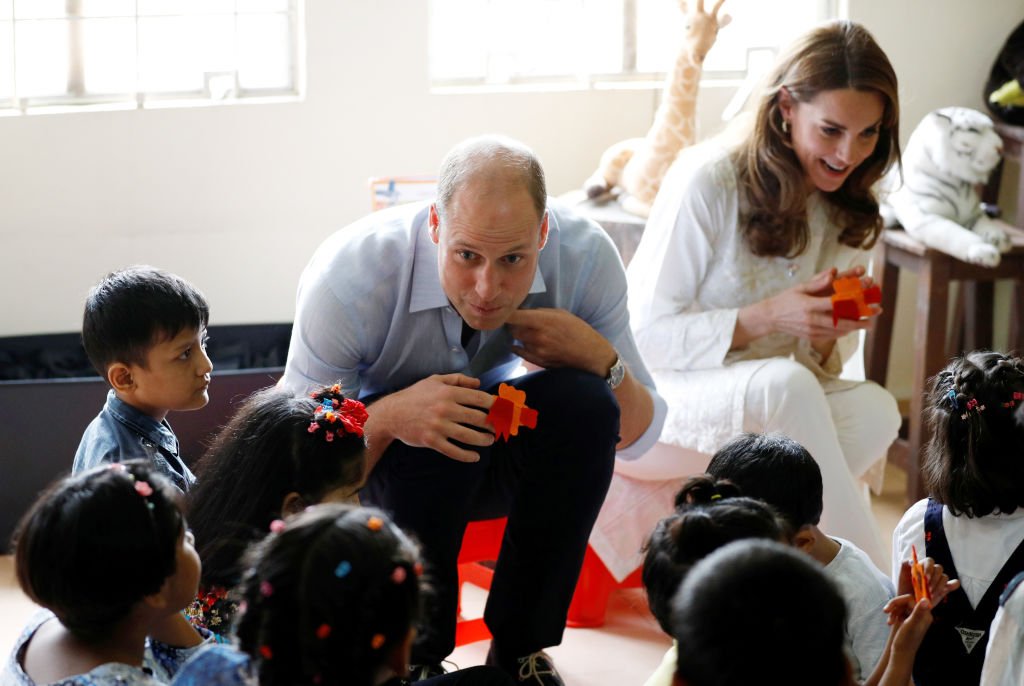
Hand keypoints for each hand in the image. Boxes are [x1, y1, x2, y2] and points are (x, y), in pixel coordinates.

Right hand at [373, 374, 494, 462]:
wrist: (392, 414)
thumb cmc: (415, 395)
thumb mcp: (435, 380)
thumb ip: (458, 380)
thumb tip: (479, 383)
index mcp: (448, 392)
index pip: (479, 398)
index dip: (495, 405)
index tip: (503, 410)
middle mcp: (445, 408)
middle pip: (478, 418)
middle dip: (493, 424)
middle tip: (498, 427)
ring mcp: (438, 426)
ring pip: (469, 436)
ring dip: (484, 440)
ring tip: (490, 440)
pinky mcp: (432, 441)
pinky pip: (453, 451)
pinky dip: (467, 456)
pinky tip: (475, 456)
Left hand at [506, 308, 615, 377]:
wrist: (591, 354)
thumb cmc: (579, 330)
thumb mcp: (561, 314)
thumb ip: (541, 313)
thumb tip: (524, 312)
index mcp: (544, 321)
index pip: (515, 316)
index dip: (504, 313)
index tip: (499, 309)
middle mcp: (538, 336)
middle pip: (513, 328)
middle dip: (512, 323)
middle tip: (516, 320)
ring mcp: (537, 350)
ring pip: (518, 340)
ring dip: (519, 335)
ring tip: (528, 331)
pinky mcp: (538, 361)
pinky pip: (520, 352)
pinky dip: (518, 346)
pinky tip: (521, 343)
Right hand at [762, 267, 875, 342]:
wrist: (770, 317)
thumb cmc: (786, 299)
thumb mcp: (800, 287)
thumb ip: (818, 281)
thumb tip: (833, 272)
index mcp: (809, 305)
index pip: (835, 305)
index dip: (851, 305)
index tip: (864, 303)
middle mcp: (811, 320)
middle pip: (839, 322)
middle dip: (858, 322)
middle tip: (872, 321)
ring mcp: (811, 330)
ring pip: (837, 331)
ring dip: (853, 329)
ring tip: (866, 325)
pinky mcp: (810, 336)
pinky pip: (830, 336)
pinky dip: (842, 333)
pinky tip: (850, 329)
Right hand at [881, 594, 932, 676]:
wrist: (901, 654)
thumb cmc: (906, 641)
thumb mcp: (911, 625)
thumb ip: (918, 612)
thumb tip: (926, 600)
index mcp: (924, 615)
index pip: (911, 599)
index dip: (900, 600)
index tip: (890, 606)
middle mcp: (921, 615)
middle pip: (905, 601)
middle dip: (894, 605)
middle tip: (885, 611)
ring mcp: (914, 618)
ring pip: (901, 606)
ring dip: (892, 611)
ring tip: (888, 621)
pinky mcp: (907, 621)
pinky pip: (899, 611)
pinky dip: (893, 615)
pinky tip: (890, 623)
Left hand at [896, 559, 959, 604]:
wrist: (908, 605)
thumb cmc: (904, 588)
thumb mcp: (901, 575)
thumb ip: (905, 564)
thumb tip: (912, 561)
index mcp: (922, 566)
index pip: (929, 561)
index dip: (929, 568)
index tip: (925, 577)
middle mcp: (931, 572)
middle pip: (938, 568)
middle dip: (934, 578)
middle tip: (927, 586)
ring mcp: (938, 580)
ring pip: (944, 577)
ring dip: (938, 584)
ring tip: (930, 593)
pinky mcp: (944, 589)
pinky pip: (953, 584)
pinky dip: (953, 585)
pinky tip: (949, 587)